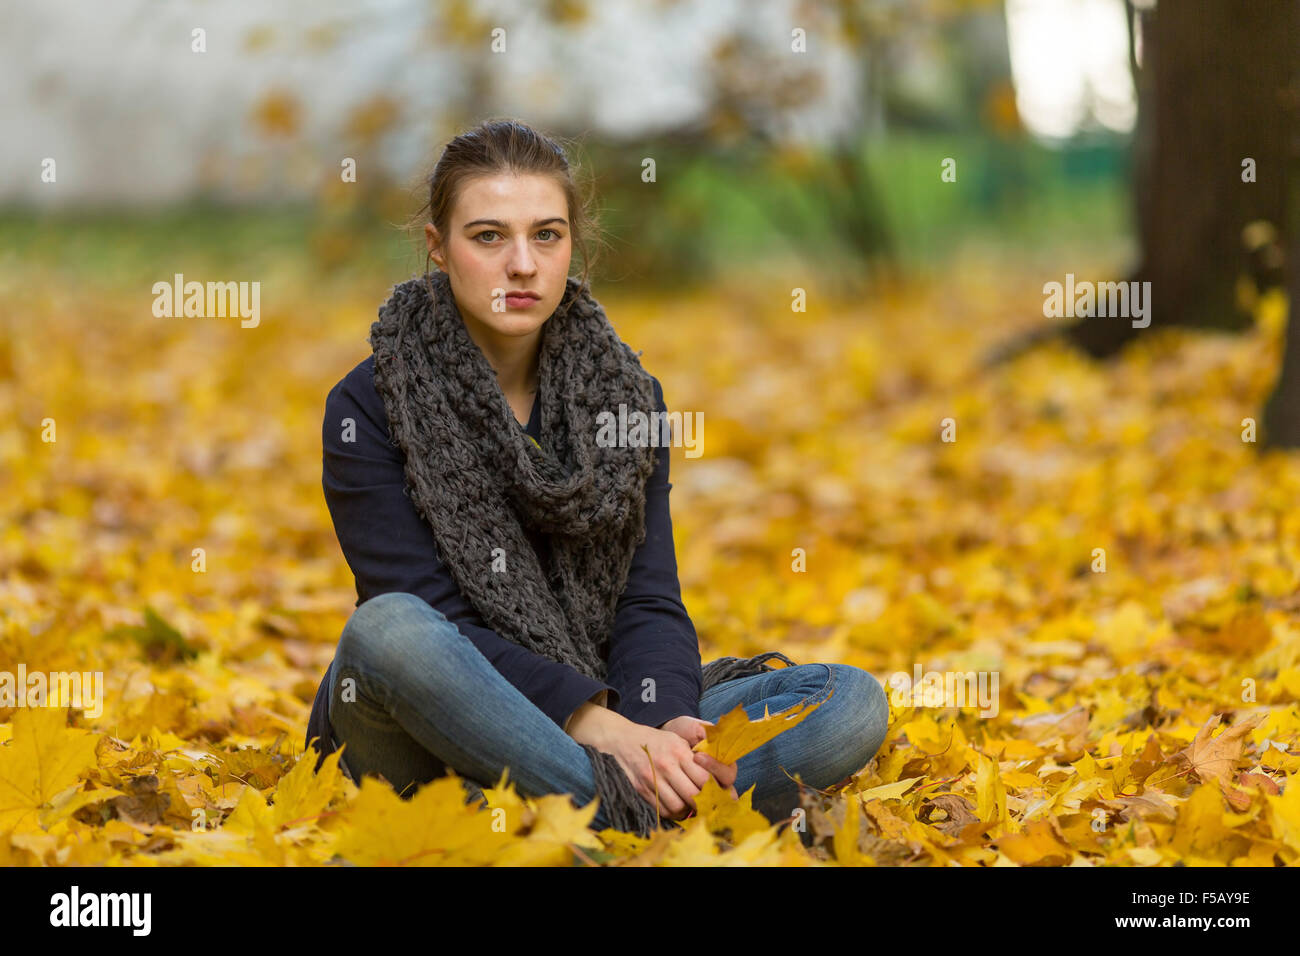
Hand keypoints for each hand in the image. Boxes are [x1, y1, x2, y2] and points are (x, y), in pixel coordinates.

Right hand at [598, 718, 731, 820]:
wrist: (622, 740)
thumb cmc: (655, 740)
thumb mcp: (677, 740)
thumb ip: (695, 757)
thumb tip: (714, 779)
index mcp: (679, 751)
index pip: (704, 778)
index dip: (714, 789)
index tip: (717, 794)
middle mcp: (666, 765)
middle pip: (693, 795)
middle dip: (702, 803)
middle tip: (706, 804)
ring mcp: (652, 779)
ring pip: (678, 806)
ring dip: (687, 810)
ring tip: (690, 806)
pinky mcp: (642, 790)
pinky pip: (662, 809)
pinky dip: (672, 813)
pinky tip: (675, 807)